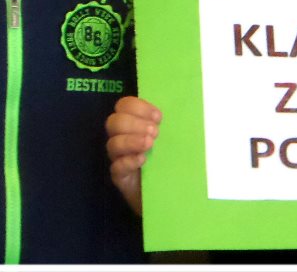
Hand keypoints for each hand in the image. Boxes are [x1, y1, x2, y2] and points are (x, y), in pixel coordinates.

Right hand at [106, 96, 161, 214]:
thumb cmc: (170, 158)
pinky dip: (128, 161)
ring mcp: (119, 158)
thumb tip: (183, 111)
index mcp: (133, 122)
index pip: (124, 105)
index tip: (158, 117)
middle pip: (114, 122)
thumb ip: (170, 124)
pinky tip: (142, 160)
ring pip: (113, 144)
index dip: (138, 107)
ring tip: (150, 144)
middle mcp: (122, 137)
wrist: (168, 191)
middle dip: (134, 123)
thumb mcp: (171, 138)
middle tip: (155, 132)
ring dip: (131, 140)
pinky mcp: (120, 177)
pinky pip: (117, 167)